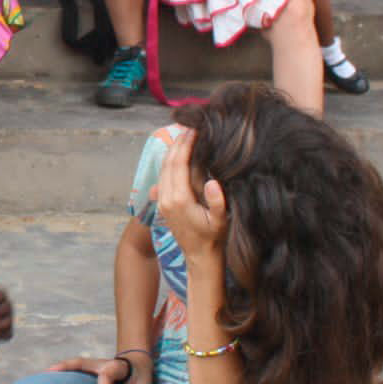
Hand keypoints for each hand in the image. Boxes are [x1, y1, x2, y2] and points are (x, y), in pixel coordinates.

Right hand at [47, 353, 154, 383]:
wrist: (136, 364)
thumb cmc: (139, 380)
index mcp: (116, 368)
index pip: (107, 376)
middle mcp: (100, 364)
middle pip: (80, 362)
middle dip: (65, 367)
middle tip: (48, 374)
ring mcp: (91, 366)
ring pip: (72, 365)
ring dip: (57, 370)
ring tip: (39, 380)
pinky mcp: (86, 371)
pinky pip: (71, 370)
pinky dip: (59, 375)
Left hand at [153, 130, 227, 261]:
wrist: (199, 257)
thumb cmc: (213, 239)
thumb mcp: (220, 221)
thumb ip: (217, 202)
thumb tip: (212, 182)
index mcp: (179, 200)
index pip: (179, 164)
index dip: (185, 145)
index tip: (194, 130)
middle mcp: (166, 198)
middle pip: (168, 163)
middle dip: (177, 143)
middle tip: (189, 126)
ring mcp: (162, 201)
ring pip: (163, 169)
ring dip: (172, 151)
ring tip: (183, 135)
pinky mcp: (162, 204)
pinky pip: (163, 177)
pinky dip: (169, 162)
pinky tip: (177, 155)